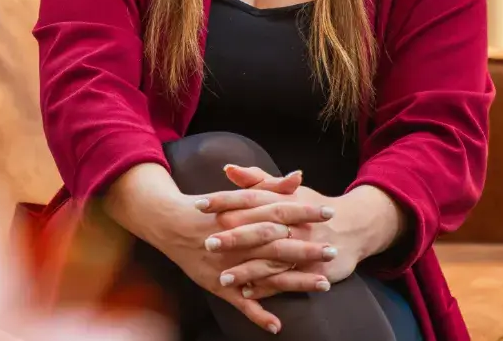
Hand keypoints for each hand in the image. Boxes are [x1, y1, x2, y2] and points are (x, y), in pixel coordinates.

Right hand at [147, 186, 335, 333]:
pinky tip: (277, 326)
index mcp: (241, 215)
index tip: (329, 212)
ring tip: (324, 284)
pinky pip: (241, 302)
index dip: (304, 212)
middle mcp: (238, 240)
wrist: (170, 224)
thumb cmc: (208, 208)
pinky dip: (258, 314)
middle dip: (306, 248)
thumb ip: (270, 185)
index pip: (279, 211)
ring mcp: (230, 264)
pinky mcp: (219, 284)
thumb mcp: (238, 194)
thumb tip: (299, 176)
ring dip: (295, 281)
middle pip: (277, 244)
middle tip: (332, 250)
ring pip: (266, 274)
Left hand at [200, 167, 390, 300]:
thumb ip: (256, 180)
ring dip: (248, 270)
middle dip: (234, 237)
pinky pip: (288, 280)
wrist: (353, 226)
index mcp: (283, 201)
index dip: (224, 201)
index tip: (199, 204)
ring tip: (224, 277)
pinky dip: (268, 287)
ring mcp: (304, 247)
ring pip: (273, 260)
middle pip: (261, 229)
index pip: (249, 197)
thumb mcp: (286, 191)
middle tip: (207, 243)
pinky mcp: (313, 269)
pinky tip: (248, 292)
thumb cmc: (312, 206)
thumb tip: (228, 169)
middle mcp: (293, 224)